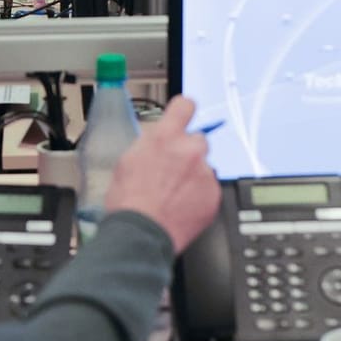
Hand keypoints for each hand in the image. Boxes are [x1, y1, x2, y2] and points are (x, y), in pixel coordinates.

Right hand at [104, 96, 222, 253]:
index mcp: (165, 138)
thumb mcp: (127, 162)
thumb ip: (149, 145)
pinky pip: (209, 188)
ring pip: (203, 167)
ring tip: (173, 195)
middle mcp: (189, 150)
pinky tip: (181, 206)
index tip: (184, 114)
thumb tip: (157, 142)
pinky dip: (198, 195)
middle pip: (198, 139)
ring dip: (192, 176)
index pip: (185, 106)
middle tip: (173, 170)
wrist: (140, 235)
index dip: (183, 111)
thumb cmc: (128, 203)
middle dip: (188, 151)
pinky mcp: (214, 194)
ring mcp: (204, 173)